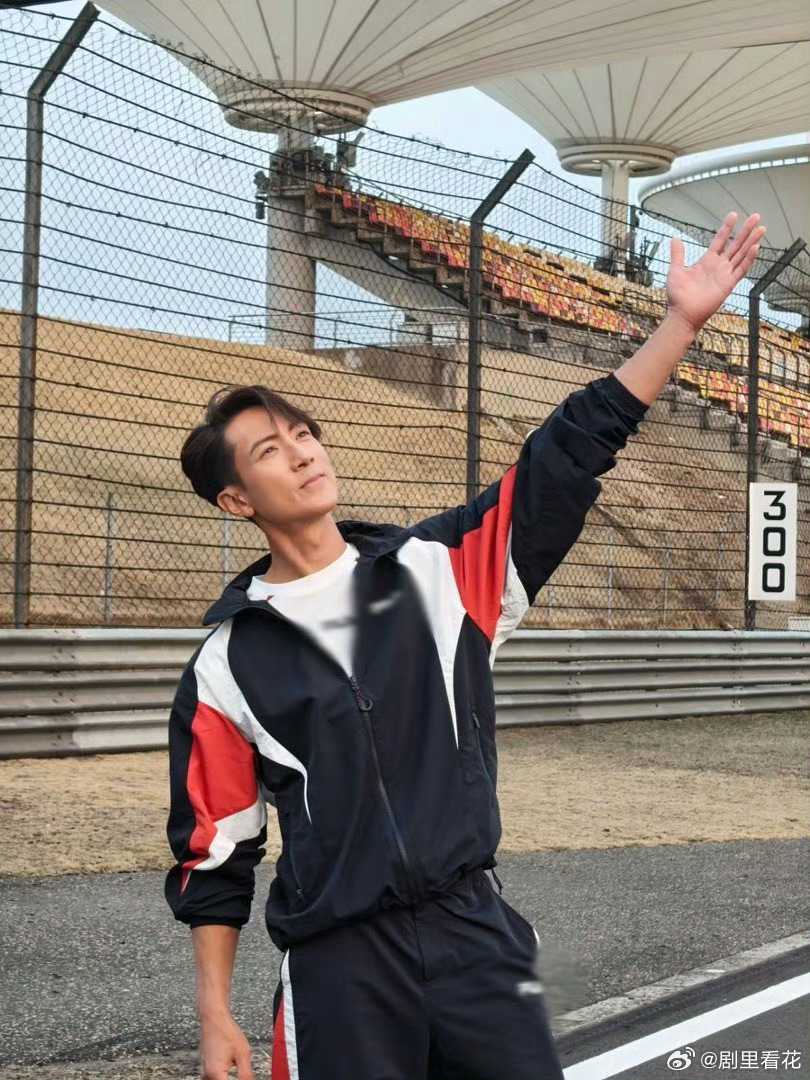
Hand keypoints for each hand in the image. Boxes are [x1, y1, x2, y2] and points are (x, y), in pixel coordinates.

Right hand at [199, 1013, 254, 1079]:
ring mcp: (204, 1073)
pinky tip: (231, 1069)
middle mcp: (206, 1076)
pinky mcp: (204, 1069)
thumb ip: (246, 1075)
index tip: (245, 1078)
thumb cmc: (227, 1031)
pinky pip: (214, 1079)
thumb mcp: (243, 1053)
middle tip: (242, 1071)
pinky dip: (223, 1078)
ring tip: (237, 1065)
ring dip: (227, 1079)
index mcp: (215, 1074)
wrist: (213, 1018)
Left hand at [665, 211, 765, 334]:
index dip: (727, 228)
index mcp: (707, 261)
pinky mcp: (728, 285)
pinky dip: (749, 259)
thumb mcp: (676, 271)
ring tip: (761, 228)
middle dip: (745, 231)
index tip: (733, 215)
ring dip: (752, 242)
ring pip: (742, 255)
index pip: (720, 240)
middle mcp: (719, 266)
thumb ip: (677, 255)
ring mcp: (725, 275)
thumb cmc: (678, 296)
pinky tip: (755, 248)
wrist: (682, 314)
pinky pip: (741, 270)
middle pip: (736, 244)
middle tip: (756, 216)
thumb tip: (675, 238)